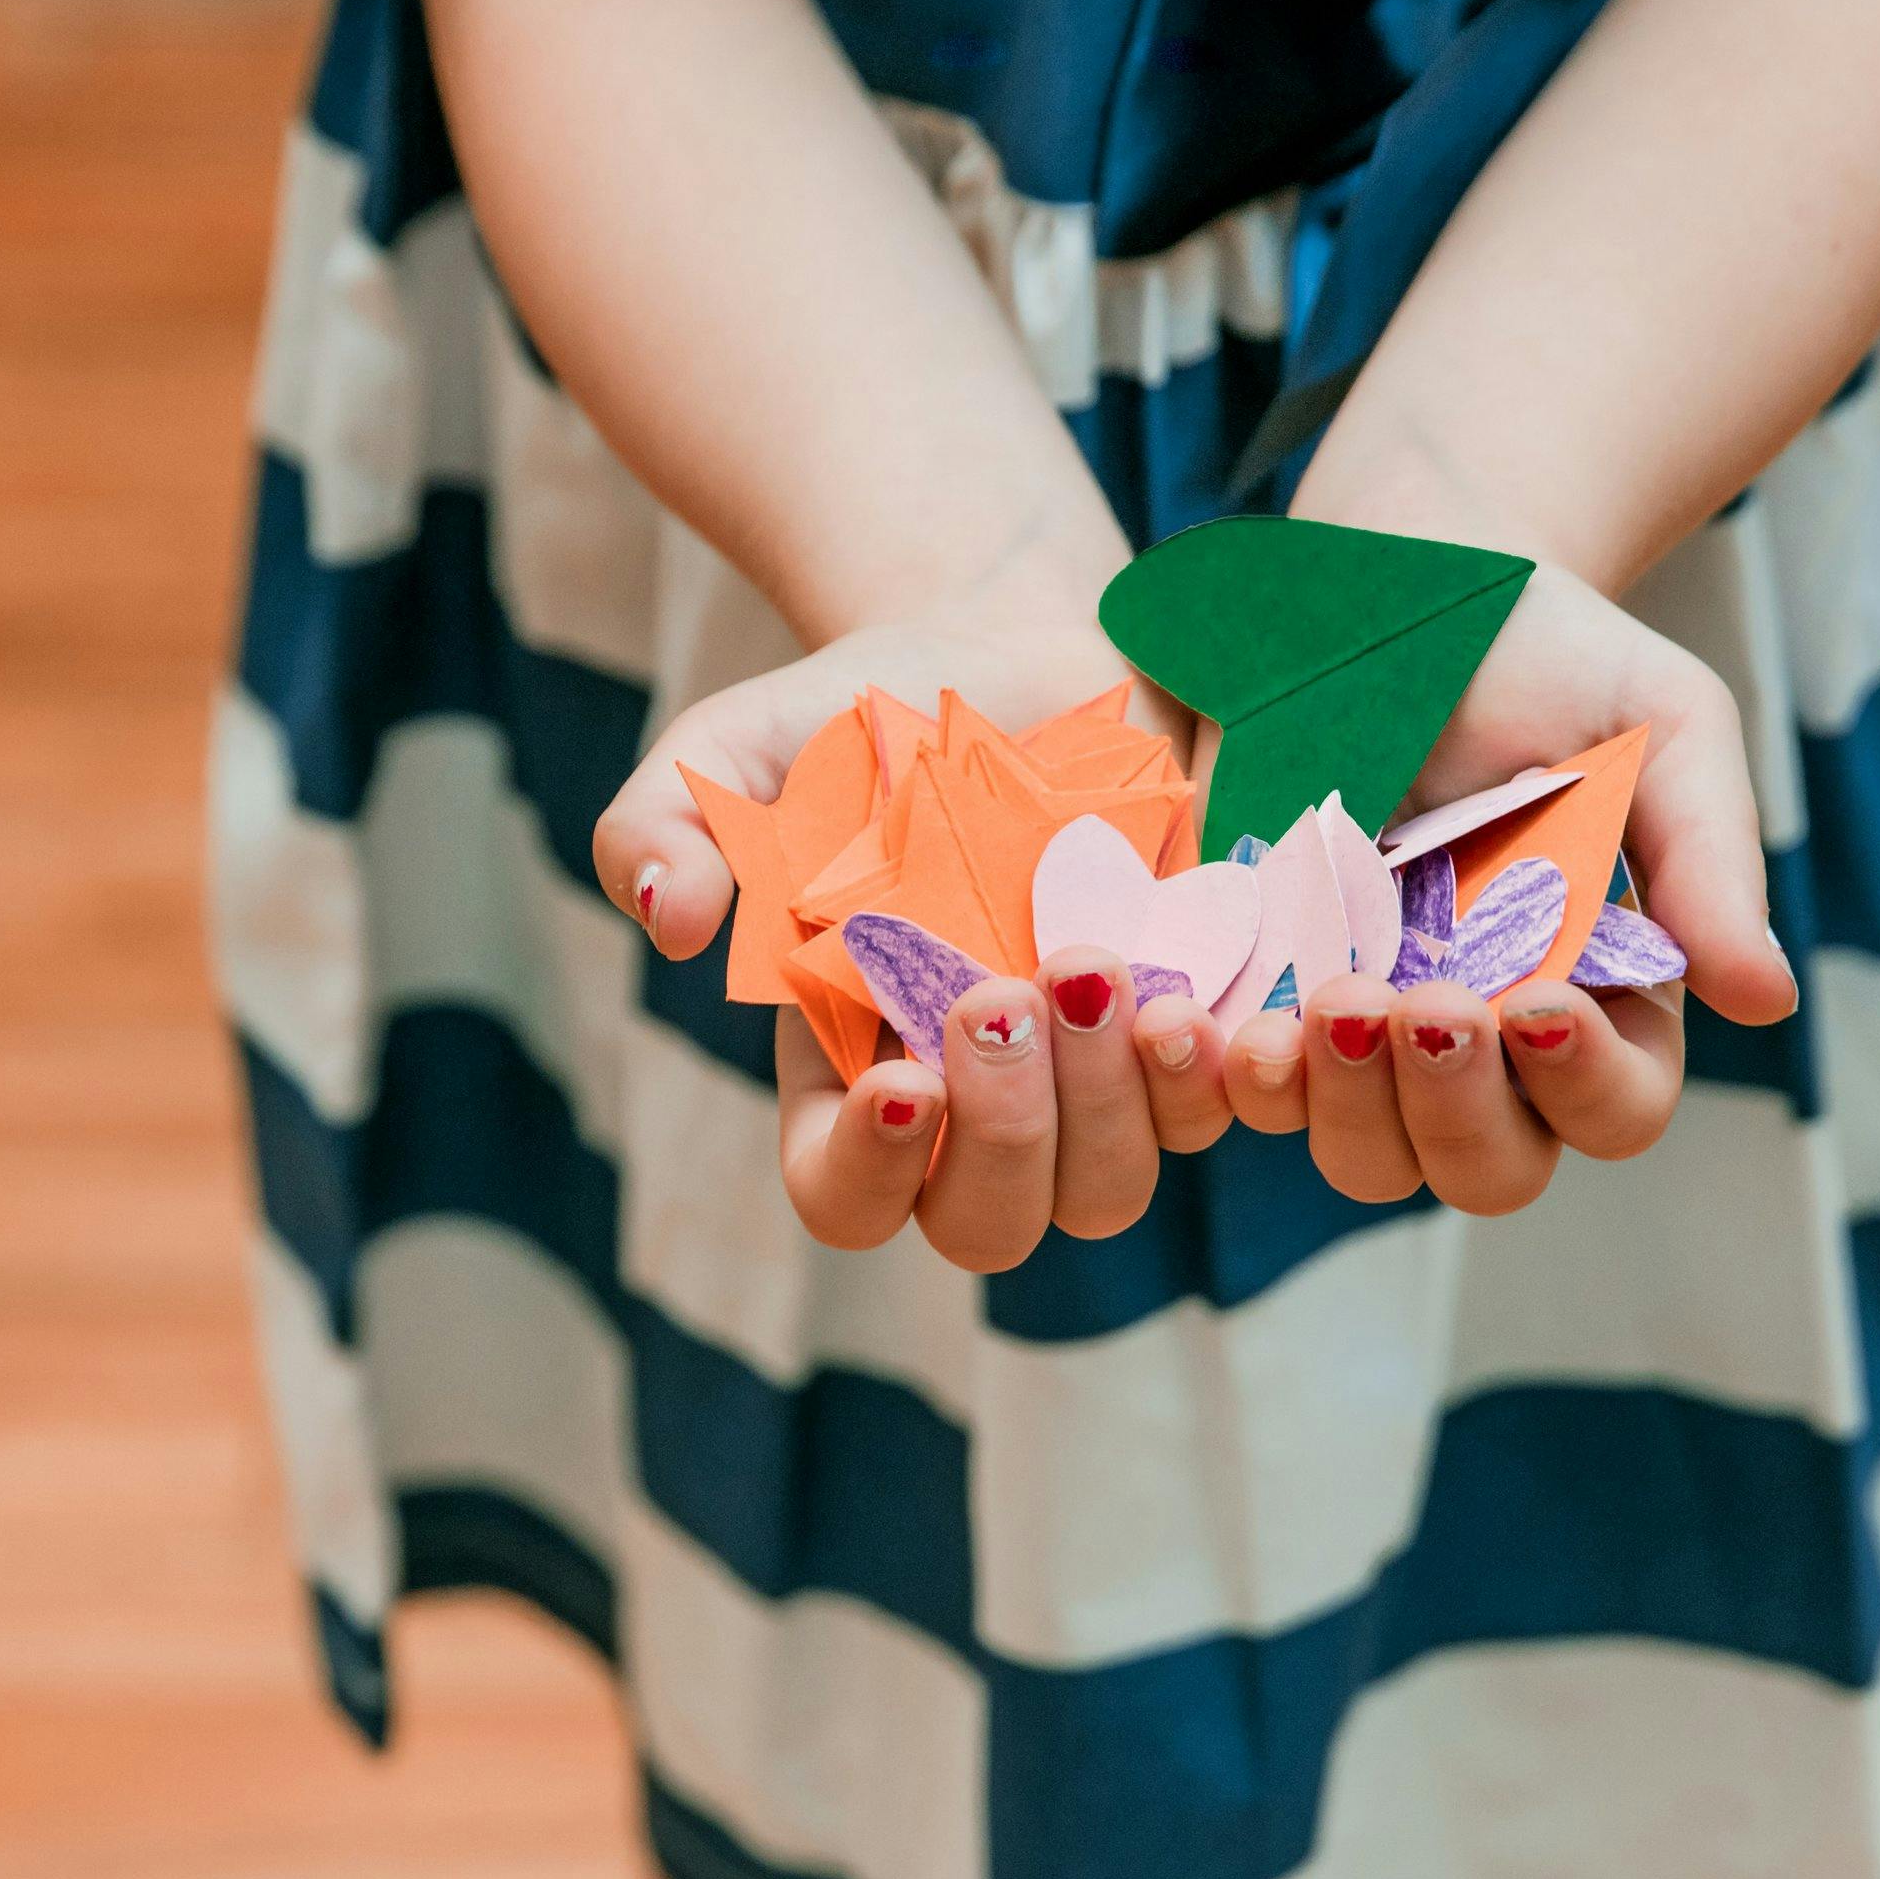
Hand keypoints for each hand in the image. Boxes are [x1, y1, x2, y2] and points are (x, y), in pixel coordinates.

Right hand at [588, 591, 1230, 1270]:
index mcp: (847, 1068)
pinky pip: (1217, 1114)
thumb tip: (666, 917)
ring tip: (1100, 967)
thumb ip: (662, 822)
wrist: (1025, 654)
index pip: (842, 1195)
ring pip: (1107, 1188)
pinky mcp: (1188, 1031)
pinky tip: (1192, 1000)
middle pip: (989, 1224)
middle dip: (1005, 1136)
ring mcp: (1088, 1081)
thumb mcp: (740, 750)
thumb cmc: (865, 719)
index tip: (904, 1080)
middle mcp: (972, 1104)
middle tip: (1001, 995)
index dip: (869, 1173)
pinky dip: (1208, 1077)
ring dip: (1111, 1106)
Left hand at [1219, 552, 1786, 1217]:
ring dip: (1341, 1104)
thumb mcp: (1661, 728)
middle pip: (1487, 1167)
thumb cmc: (1554, 658)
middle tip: (1430, 1004)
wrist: (1398, 581)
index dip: (1584, 1085)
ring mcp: (1363, 1031)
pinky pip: (1235, 1093)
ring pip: (1363, 1153)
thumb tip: (1767, 1002)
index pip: (1614, 1110)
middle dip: (1456, 1109)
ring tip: (1329, 1001)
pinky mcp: (1257, 991)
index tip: (1540, 1000)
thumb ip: (1710, 862)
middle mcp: (1484, 1045)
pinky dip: (1223, 1079)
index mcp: (1599, 999)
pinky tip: (1210, 1022)